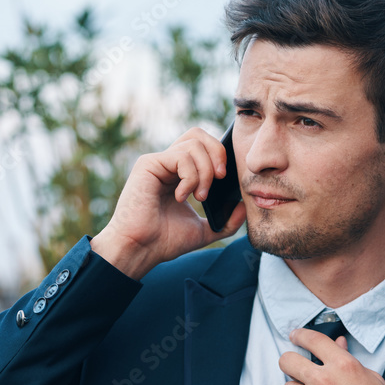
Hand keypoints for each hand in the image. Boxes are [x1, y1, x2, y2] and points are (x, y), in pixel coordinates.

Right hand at [91, 127, 245, 279]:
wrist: (141, 250)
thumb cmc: (164, 242)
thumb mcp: (203, 231)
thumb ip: (225, 222)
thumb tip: (243, 207)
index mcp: (178, 174)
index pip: (203, 146)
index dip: (219, 154)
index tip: (225, 179)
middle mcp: (167, 164)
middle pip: (198, 134)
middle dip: (217, 152)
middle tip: (220, 178)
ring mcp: (157, 162)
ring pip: (194, 143)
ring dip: (205, 171)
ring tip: (199, 196)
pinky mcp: (148, 164)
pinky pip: (181, 157)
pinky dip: (190, 177)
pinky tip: (181, 196)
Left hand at [279, 328, 384, 384]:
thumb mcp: (373, 381)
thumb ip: (349, 360)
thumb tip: (337, 343)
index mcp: (344, 365)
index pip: (313, 340)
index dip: (300, 336)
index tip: (294, 337)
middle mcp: (324, 381)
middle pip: (287, 361)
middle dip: (290, 365)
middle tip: (296, 372)